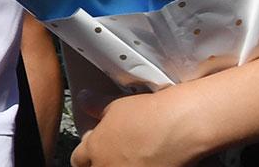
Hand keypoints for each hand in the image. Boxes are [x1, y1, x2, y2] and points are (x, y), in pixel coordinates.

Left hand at [71, 87, 206, 166]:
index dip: (88, 154)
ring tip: (137, 158)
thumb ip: (96, 106)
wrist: (180, 126)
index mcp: (94, 149)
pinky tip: (151, 160)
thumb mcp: (116, 106)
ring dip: (122, 165)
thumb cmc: (148, 113)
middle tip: (117, 154)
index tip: (97, 149)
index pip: (78, 160)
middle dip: (103, 162)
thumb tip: (84, 99)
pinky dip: (144, 166)